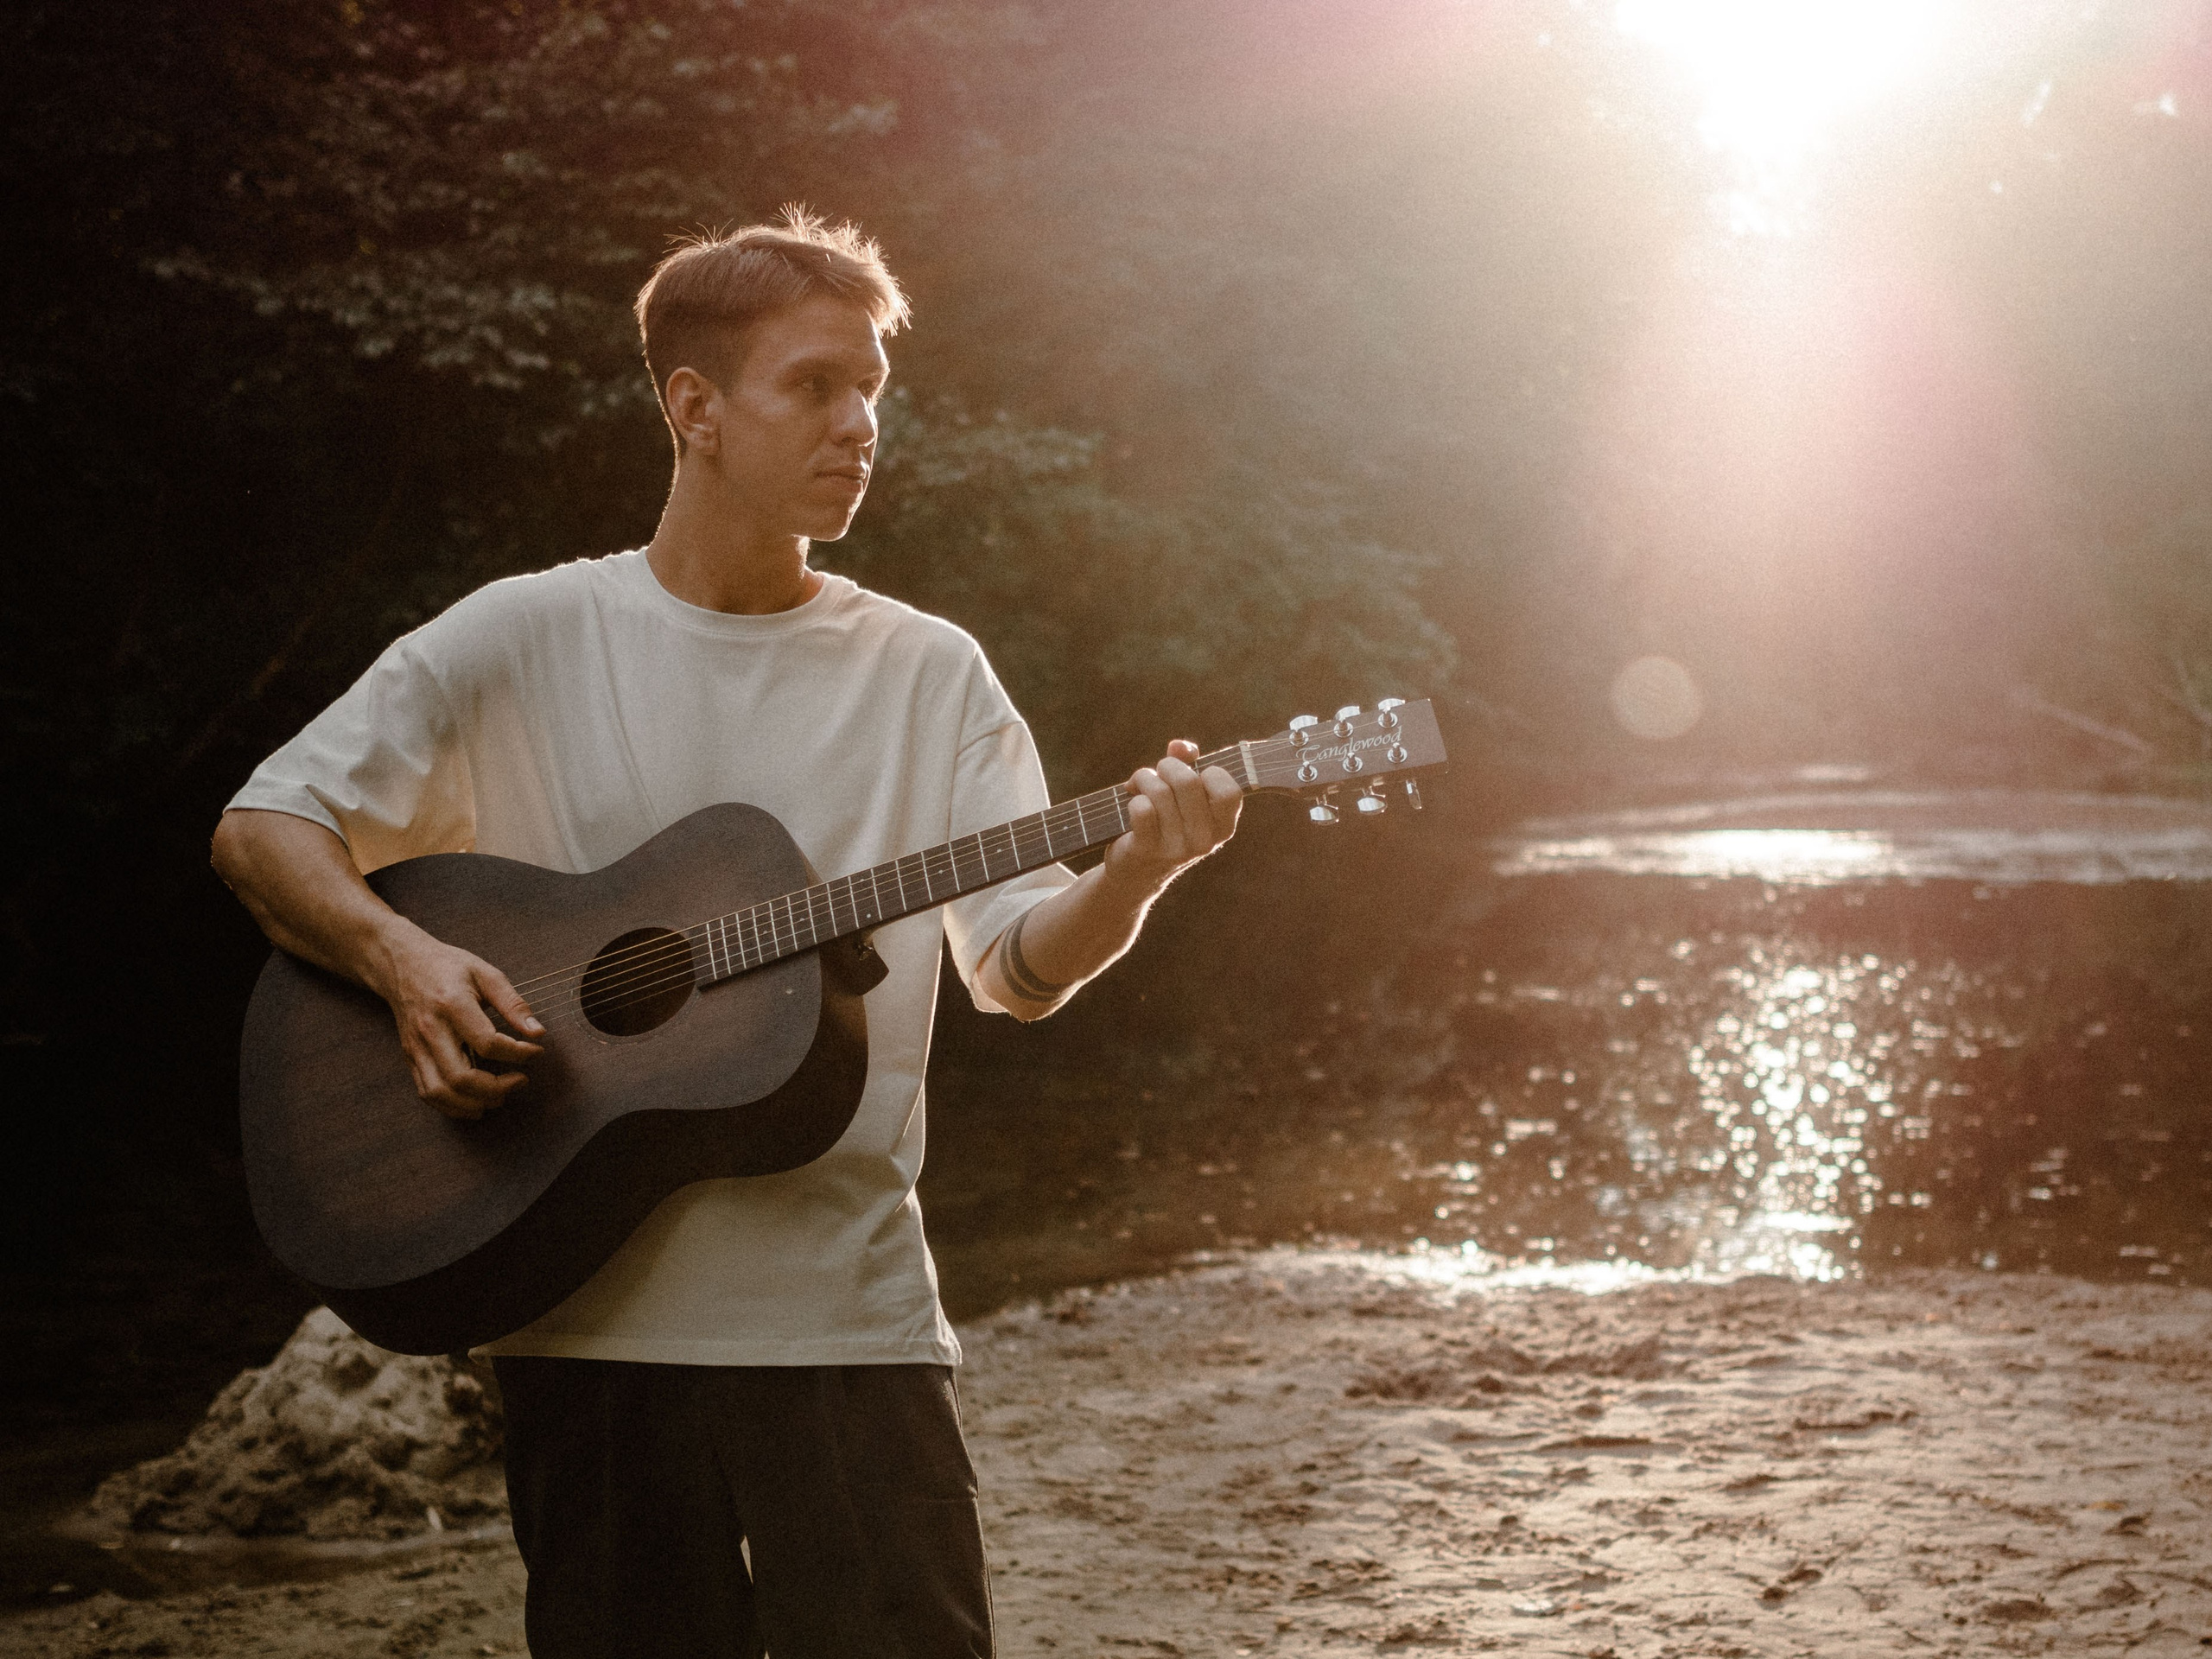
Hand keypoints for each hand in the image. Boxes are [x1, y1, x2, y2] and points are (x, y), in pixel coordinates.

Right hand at [371, 919, 543, 1120]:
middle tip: (520, 1081)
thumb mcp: (486, 974)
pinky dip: (452, 1106)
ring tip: (500, 1097)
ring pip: (440, 1092)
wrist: (403, 965)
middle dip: (496, 1088)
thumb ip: (513, 1003)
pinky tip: (475, 1102)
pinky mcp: (410, 1057)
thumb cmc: (449, 967)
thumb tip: (538, 1033)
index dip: (518, 1054)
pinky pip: (427, 1093)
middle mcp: (430, 1031)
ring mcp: (416, 1047)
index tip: (536, 1051)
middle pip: (460, 1077)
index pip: (487, 1043)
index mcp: (452, 1005)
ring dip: (473, 1104)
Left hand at [1102, 739, 1242, 898]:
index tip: (1196, 776)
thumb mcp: (1182, 794)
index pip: (1228, 790)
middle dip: (1166, 766)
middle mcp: (1204, 840)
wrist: (1137, 869)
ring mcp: (1177, 848)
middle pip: (1187, 781)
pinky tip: (1132, 805)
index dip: (1209, 773)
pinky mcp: (1147, 850)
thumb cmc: (1165, 821)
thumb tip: (1178, 746)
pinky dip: (1133, 799)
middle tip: (1157, 773)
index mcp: (1222, 827)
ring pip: (1159, 791)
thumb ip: (1187, 762)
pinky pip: (1141, 808)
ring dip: (1144, 779)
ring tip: (1138, 785)